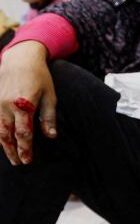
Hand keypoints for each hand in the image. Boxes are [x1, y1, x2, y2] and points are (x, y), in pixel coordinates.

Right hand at [0, 41, 56, 164]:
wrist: (19, 60)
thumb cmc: (39, 77)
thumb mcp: (50, 95)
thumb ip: (48, 116)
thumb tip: (51, 136)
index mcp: (24, 103)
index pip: (23, 132)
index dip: (25, 148)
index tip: (28, 160)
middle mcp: (7, 105)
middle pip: (8, 134)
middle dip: (13, 150)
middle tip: (20, 163)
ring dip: (4, 145)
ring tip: (12, 157)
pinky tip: (3, 142)